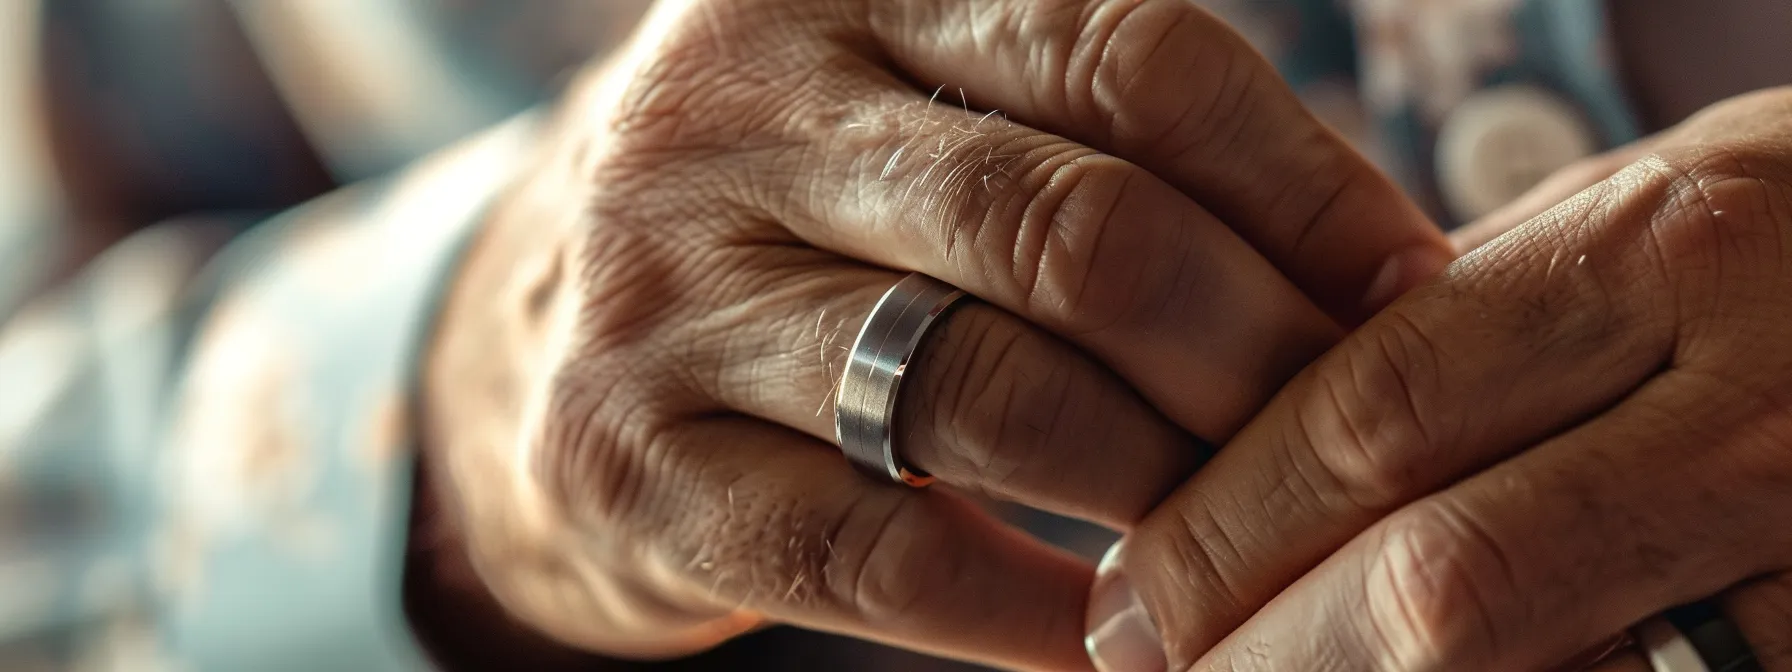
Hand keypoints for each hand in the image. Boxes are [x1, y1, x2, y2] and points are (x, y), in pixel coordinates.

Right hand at [417, 0, 1450, 667]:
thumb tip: (1378, 262)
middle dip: (1251, 349)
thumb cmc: (810, 224)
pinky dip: (1026, 610)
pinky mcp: (629, 465)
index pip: (1124, 53)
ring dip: (1158, 487)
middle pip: (1071, 227)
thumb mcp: (915, 114)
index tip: (1405, 281)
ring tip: (1240, 530)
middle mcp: (731, 121)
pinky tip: (1110, 634)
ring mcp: (665, 297)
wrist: (555, 336)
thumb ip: (1093, 135)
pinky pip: (876, 558)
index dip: (1298, 178)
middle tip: (1345, 429)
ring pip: (985, 396)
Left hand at [1091, 86, 1791, 670]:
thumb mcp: (1659, 210)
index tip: (1132, 591)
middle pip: (1439, 574)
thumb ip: (1486, 311)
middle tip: (1155, 668)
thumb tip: (1280, 420)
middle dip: (1262, 646)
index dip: (1225, 522)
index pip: (1377, 410)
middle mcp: (1756, 407)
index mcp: (1670, 252)